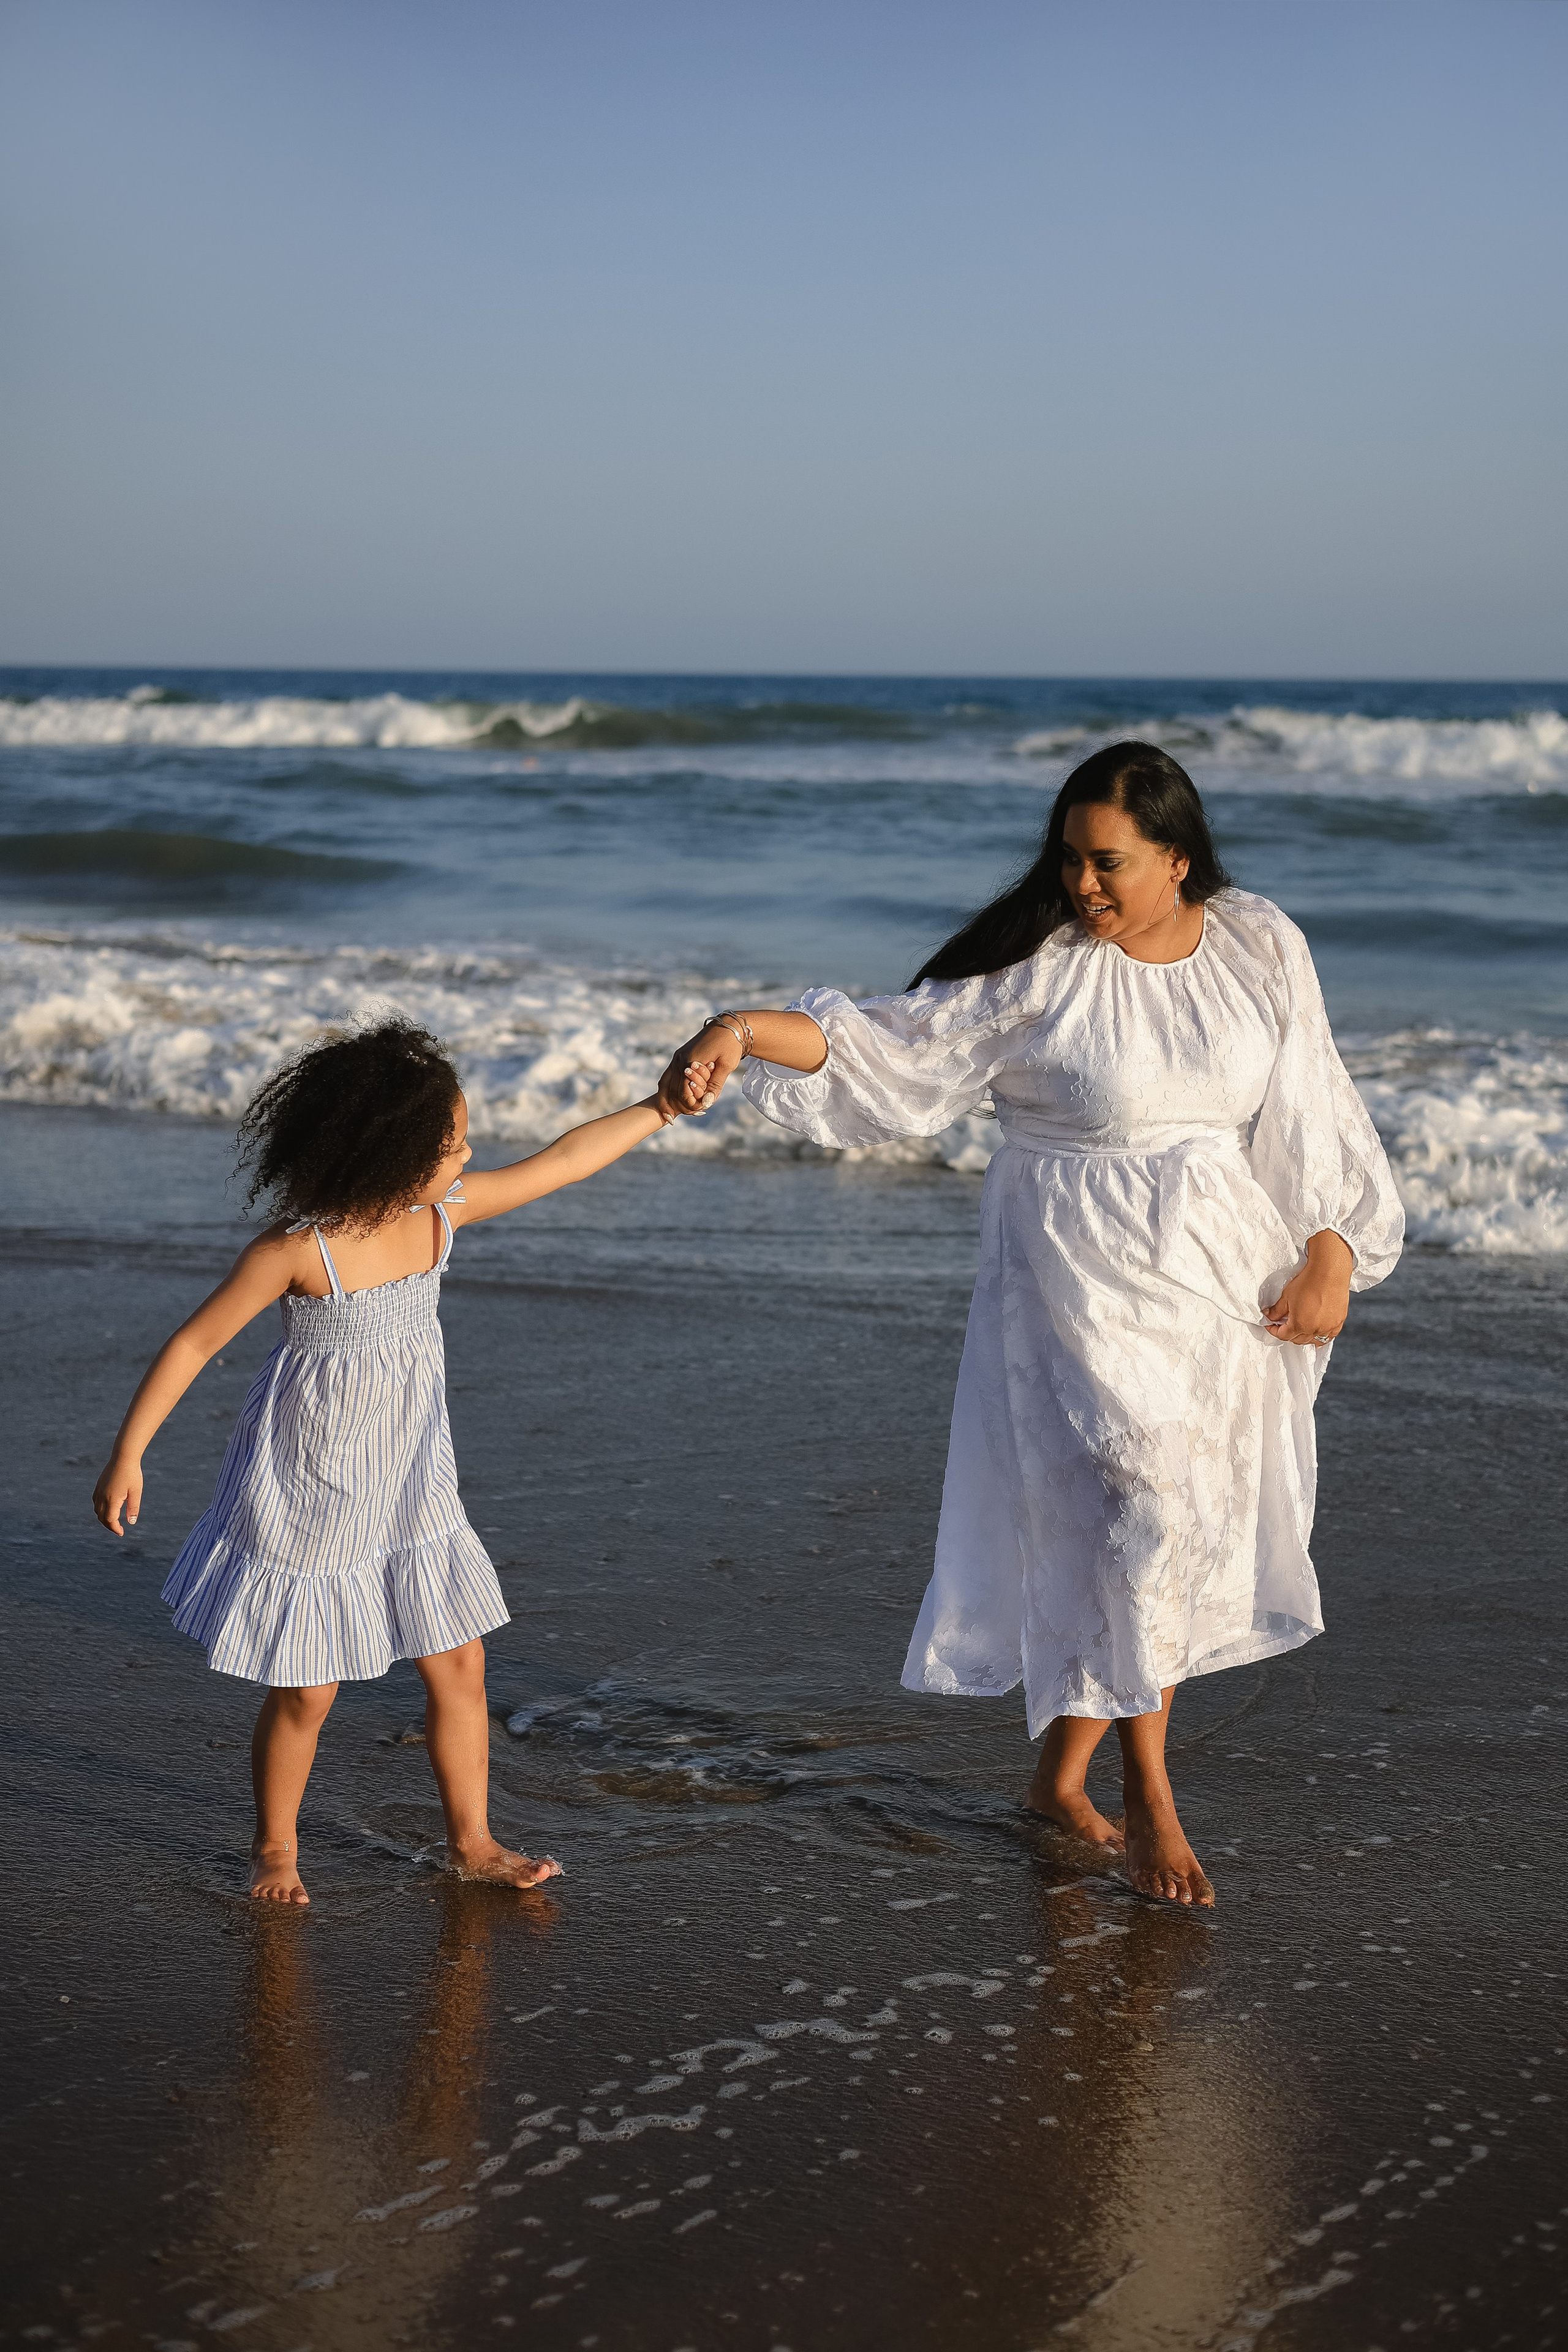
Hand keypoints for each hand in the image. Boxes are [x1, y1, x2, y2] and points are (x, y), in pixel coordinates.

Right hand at [94, 1453, 142, 1535]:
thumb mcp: (136, 1492)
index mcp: (112, 1499)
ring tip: (113, 1521)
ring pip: (97, 1511)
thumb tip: (131, 1523)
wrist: (123, 1457)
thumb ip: (133, 1508)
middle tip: (118, 1530)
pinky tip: (107, 1509)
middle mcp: (102, 1497)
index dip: (115, 1529)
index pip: (110, 1520)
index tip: (121, 1533)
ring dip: (104, 1518)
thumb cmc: (132, 1474)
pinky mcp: (98, 1486)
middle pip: (102, 1518)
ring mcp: (98, 1491)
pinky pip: (95, 1502)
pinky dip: (100, 1509)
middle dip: (109, 1526)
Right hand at [656, 1025, 742, 1118]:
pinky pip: (668, 1076)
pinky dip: (667, 1088)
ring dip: (664, 1099)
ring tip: (667, 1115)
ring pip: (665, 1082)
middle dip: (675, 1104)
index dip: (691, 1103)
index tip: (699, 1111)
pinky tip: (667, 1099)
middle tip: (674, 1119)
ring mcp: (678, 1057)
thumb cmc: (730, 1045)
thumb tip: (708, 1103)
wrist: (728, 1026)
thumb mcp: (726, 1066)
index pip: (685, 1090)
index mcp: (691, 1061)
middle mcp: (680, 1059)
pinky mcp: (680, 1056)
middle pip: (672, 1088)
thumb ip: (715, 1085)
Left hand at [1263, 1231, 1352, 1346]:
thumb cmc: (1309, 1282)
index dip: (1274, 1330)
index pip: (1283, 1335)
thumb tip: (1269, 1315)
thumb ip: (1276, 1310)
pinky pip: (1328, 1336)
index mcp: (1299, 1325)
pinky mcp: (1338, 1322)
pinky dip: (1321, 1336)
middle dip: (1288, 1334)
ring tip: (1300, 1328)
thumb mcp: (1286, 1296)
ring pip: (1314, 1341)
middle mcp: (1315, 1329)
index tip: (1271, 1325)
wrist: (1329, 1273)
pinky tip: (1316, 1329)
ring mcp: (1328, 1327)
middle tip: (1283, 1324)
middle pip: (1298, 1340)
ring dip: (1304, 1337)